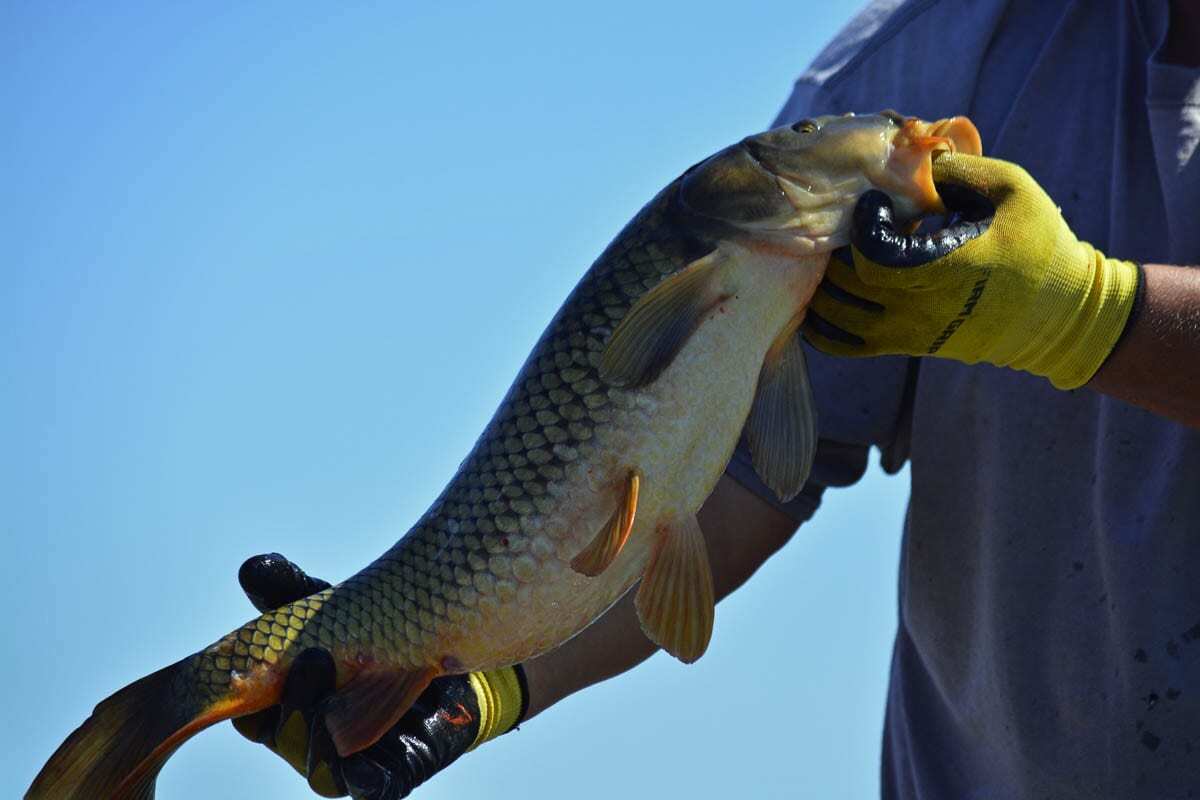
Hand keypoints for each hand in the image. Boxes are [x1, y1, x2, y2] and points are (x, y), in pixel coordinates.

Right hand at [232, 553, 528, 798]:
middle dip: (292, 706)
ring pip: (319, 767)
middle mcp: (307, 739)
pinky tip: (363, 755)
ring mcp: (347, 763)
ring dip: (322, 736)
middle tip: (315, 657)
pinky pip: (369, 785)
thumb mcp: (334, 605)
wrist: (445, 657)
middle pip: (281, 739)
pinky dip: (363, 774)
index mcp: (283, 703)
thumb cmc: (377, 629)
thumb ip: (290, 588)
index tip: (255, 668)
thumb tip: (253, 567)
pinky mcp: (388, 776)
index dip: (242, 697)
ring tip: (340, 692)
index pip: (246, 713)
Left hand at [804, 153, 1140, 388]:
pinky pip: (842, 345)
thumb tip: (909, 157)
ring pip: (834, 318)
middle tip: (844, 223)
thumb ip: (959, 168)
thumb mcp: (1011, 189)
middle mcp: (921, 311)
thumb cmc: (1040, 244)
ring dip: (823, 283)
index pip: (872, 258)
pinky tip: (824, 293)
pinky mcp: (906, 348)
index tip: (873, 202)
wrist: (1063, 316)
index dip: (861, 227)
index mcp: (947, 271)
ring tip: (834, 253)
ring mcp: (909, 335)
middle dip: (834, 250)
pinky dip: (821, 323)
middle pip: (844, 285)